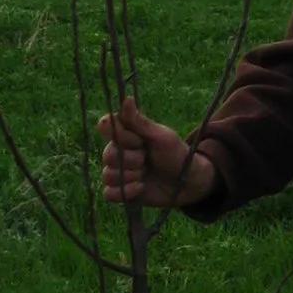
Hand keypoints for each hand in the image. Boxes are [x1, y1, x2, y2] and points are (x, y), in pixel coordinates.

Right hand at [98, 99, 217, 212]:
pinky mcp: (121, 191)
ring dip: (131, 175)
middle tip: (147, 159)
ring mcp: (119, 172)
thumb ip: (139, 121)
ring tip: (146, 174)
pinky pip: (109, 193)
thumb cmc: (175, 153)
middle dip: (131, 159)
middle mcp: (118, 151)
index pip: (105, 126)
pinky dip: (126, 191)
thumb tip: (125, 98)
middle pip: (107, 154)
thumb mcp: (161, 136)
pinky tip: (141, 187)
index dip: (121, 135)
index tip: (139, 139)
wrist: (187, 181)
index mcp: (126, 134)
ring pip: (108, 174)